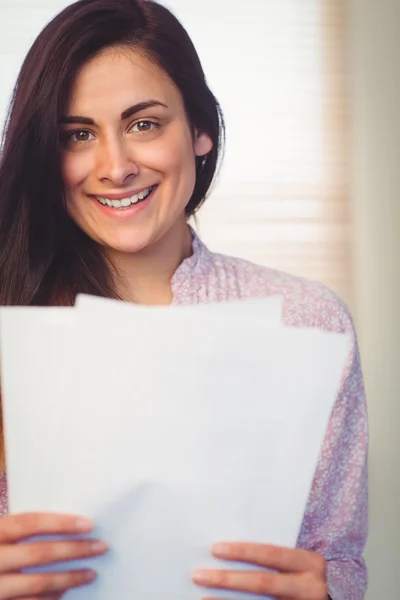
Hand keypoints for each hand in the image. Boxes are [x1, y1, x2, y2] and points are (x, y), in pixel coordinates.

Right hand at [0, 512, 107, 598]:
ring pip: (37, 584)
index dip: (60, 523)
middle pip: (39, 553)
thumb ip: (16, 530)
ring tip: (91, 573)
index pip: (30, 523)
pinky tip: (64, 594)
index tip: (88, 524)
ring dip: (68, 579)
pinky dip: (49, 599)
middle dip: (74, 550)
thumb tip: (61, 525)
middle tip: (101, 547)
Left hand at [192, 542, 327, 599]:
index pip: (271, 554)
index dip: (243, 551)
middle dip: (228, 579)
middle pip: (262, 583)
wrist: (340, 597)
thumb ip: (278, 555)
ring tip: (202, 597)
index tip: (215, 549)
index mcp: (310, 563)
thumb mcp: (303, 560)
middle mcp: (309, 587)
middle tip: (199, 575)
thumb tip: (233, 547)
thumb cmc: (313, 574)